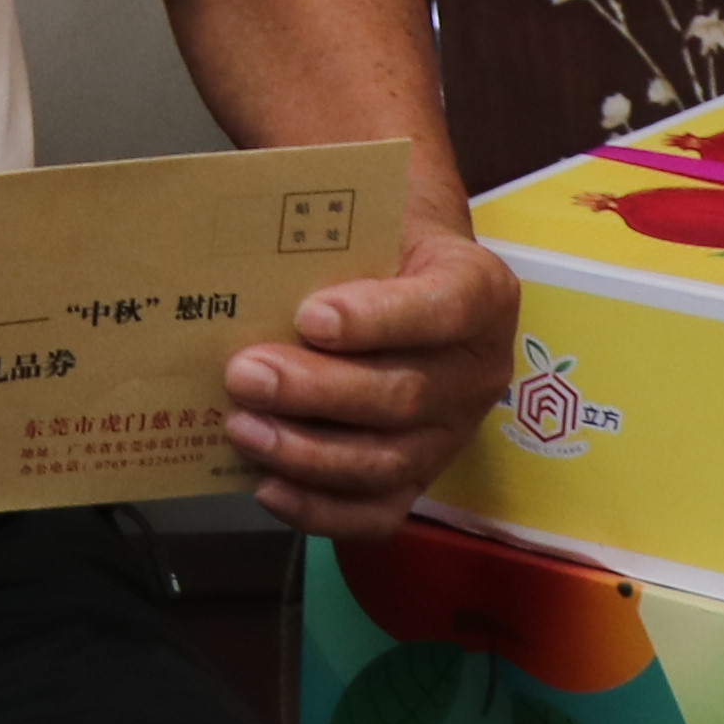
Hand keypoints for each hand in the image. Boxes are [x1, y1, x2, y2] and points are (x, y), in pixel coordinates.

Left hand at [221, 229, 516, 538]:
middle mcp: (480, 369)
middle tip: (244, 374)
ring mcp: (453, 432)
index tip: (308, 317)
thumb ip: (325, 228)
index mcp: (482, 291)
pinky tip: (266, 486)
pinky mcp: (420, 477)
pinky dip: (320, 509)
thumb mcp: (364, 211)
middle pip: (405, 396)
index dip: (377, 319)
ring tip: (242, 427)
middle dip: (316, 392)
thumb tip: (244, 249)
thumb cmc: (374, 239)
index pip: (442, 308)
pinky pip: (378, 511)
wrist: (401, 269)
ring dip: (307, 452)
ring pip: (387, 460)